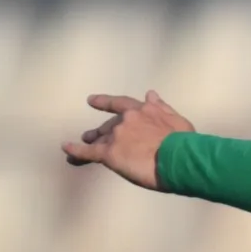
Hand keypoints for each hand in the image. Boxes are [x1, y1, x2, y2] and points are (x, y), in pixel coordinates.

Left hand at [62, 91, 192, 187]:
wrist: (179, 157)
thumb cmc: (184, 141)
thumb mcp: (177, 120)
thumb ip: (162, 107)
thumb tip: (151, 94)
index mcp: (143, 110)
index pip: (119, 104)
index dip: (104, 102)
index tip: (91, 100)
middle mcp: (126, 120)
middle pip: (108, 125)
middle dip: (100, 130)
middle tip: (90, 135)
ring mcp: (117, 136)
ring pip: (99, 139)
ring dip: (91, 140)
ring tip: (83, 142)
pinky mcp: (110, 153)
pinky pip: (88, 152)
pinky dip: (75, 151)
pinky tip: (66, 149)